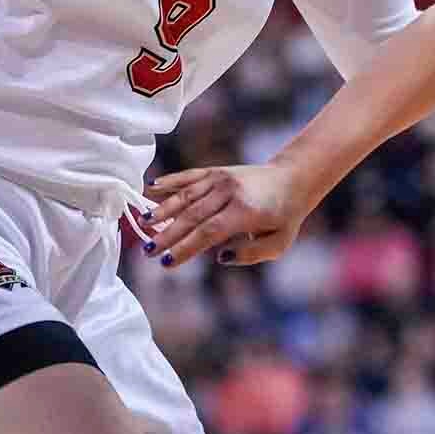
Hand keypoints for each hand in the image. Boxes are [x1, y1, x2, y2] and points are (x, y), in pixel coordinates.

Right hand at [144, 163, 312, 266]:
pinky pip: (189, 176)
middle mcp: (231, 191)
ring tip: (142, 224)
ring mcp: (222, 178)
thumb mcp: (279, 242)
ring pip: (186, 195)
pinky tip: (151, 188)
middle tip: (147, 251)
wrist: (293, 179)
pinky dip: (170, 181)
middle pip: (192, 215)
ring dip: (162, 209)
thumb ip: (251, 254)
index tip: (165, 262)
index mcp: (246, 211)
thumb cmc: (284, 216)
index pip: (209, 232)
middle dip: (167, 235)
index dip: (185, 248)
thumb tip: (220, 257)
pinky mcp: (216, 171)